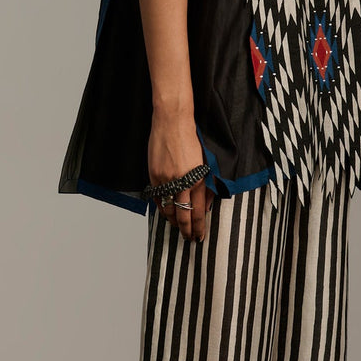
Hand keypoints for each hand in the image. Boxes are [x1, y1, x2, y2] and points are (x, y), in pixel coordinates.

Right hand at [147, 114, 214, 243]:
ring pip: (168, 209)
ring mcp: (165, 179)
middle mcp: (181, 181)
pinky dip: (161, 208)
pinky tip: (165, 212)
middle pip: (183, 214)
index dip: (198, 227)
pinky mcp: (154, 174)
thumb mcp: (205, 162)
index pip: (198, 211)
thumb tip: (206, 205)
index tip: (199, 236)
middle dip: (186, 230)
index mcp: (198, 179)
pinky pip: (157, 198)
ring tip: (177, 227)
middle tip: (189, 239)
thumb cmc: (191, 138)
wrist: (172, 121)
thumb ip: (206, 185)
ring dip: (173, 221)